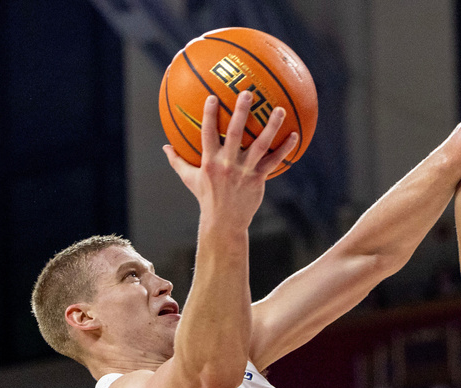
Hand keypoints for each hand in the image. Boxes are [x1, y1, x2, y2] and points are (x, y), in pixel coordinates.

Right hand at [163, 90, 298, 228]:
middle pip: (236, 133)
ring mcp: (245, 171)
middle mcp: (228, 163)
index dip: (210, 115)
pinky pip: (274, 161)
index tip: (213, 96)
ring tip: (280, 110)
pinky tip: (295, 135)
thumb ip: (177, 161)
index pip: (208, 133)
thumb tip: (164, 146)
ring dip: (271, 126)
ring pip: (261, 145)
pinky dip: (286, 148)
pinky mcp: (258, 179)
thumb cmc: (206, 197)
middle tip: (248, 93)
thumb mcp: (189, 179)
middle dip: (242, 112)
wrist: (224, 221)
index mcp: (210, 161)